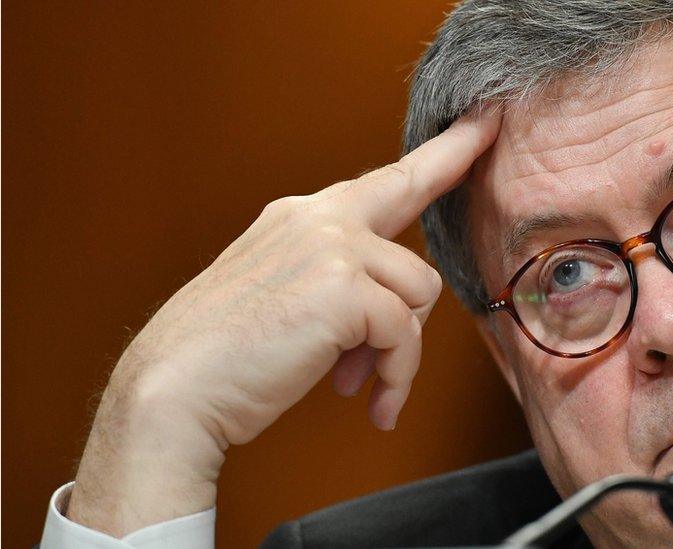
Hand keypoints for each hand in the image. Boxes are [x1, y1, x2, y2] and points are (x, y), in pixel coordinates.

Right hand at [66, 109, 501, 536]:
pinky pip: (406, 334)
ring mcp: (331, 247)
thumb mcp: (280, 295)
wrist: (172, 390)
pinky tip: (371, 404)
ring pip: (418, 290)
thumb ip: (335, 281)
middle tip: (402, 344)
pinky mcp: (343, 288)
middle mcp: (318, 219)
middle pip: (415, 224)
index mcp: (300, 217)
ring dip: (398, 348)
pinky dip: (397, 377)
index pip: (386, 180)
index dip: (442, 155)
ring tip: (356, 382)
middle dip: (422, 276)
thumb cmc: (223, 355)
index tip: (480, 128)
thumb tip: (393, 310)